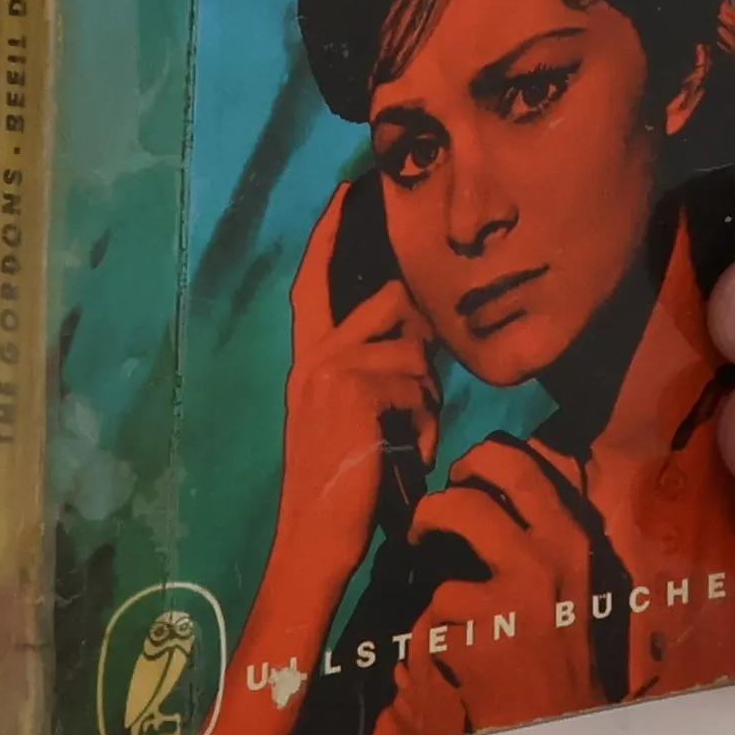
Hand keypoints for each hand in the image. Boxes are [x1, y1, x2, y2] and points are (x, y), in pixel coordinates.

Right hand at [274, 183, 442, 563]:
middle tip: (415, 404)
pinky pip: (419, 387)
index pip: (314, 283)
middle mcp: (313, 359)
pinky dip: (425, 424)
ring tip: (406, 441)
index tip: (347, 191)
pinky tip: (403, 456)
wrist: (316, 542)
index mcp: (308, 363)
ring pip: (414, 352)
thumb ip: (376, 373)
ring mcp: (330, 373)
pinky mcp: (354, 392)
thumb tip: (420, 340)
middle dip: (421, 344)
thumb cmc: (345, 490)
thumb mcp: (354, 420)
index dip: (329, 235)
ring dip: (427, 397)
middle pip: (390, 304)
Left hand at [391, 436, 601, 734]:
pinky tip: (464, 654)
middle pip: (469, 492)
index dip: (479, 459)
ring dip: (429, 562)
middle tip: (428, 520)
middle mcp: (547, 555)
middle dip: (436, 501)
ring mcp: (512, 595)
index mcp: (572, 536)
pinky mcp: (478, 634)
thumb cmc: (564, 647)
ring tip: (440, 588)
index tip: (464, 477)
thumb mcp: (572, 575)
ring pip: (442, 545)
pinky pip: (436, 613)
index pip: (520, 463)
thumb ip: (542, 527)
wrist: (562, 726)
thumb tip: (496, 470)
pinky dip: (441, 632)